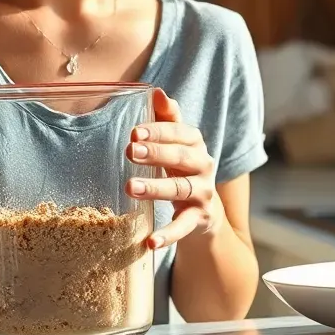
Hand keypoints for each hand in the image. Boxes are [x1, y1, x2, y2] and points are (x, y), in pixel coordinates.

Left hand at [125, 88, 219, 250]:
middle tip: (130, 151)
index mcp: (195, 144)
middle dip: (156, 153)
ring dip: (156, 189)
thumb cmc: (181, 169)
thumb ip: (167, 119)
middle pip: (181, 158)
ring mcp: (202, 194)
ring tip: (131, 188)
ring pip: (180, 189)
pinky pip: (183, 226)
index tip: (134, 131)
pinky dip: (168, 235)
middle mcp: (203, 166)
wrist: (205, 211)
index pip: (180, 133)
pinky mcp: (199, 219)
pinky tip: (150, 243)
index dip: (158, 131)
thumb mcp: (176, 144)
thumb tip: (156, 91)